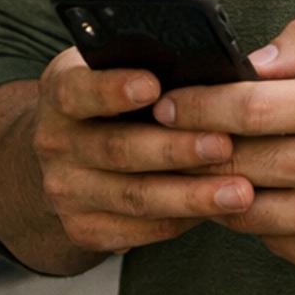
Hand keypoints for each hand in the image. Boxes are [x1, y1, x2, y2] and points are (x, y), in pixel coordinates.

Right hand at [31, 46, 255, 254]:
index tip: (153, 85)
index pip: (79, 90)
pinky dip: (181, 220)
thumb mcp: (114, 68)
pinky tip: (217, 211)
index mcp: (61, 91)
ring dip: (190, 195)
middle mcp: (55, 142)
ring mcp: (66, 191)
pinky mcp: (84, 229)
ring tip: (239, 191)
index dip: (113, 88)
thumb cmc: (112, 100)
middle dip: (176, 149)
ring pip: (135, 197)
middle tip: (224, 145)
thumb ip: (147, 64)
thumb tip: (211, 70)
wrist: (68, 155)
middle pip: (118, 149)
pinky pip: (139, 229)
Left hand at [152, 17, 294, 285]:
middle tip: (163, 136)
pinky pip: (273, 241)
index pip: (249, 107)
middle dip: (192, 148)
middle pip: (237, 160)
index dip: (196, 105)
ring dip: (216, 189)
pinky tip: (261, 197)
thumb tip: (251, 59)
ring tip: (205, 168)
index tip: (165, 102)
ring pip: (244, 208)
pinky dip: (256, 220)